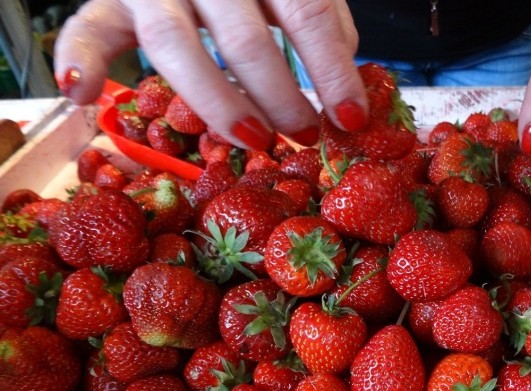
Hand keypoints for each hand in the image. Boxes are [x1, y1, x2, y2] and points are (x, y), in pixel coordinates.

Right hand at [54, 0, 368, 148]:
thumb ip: (321, 16)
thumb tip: (345, 77)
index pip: (305, 11)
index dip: (333, 70)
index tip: (353, 120)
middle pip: (243, 38)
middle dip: (280, 97)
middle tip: (303, 134)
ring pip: (175, 45)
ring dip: (216, 102)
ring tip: (252, 138)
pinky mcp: (110, 0)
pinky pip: (88, 27)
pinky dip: (79, 59)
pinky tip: (84, 95)